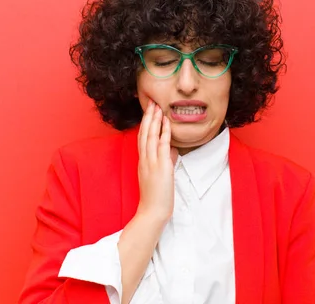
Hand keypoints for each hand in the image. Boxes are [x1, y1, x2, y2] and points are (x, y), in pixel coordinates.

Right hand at [136, 100, 177, 223]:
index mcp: (143, 161)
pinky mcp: (161, 167)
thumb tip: (172, 149)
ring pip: (151, 137)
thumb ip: (165, 160)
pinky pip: (162, 146)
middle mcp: (145, 160)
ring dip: (154, 120)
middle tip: (152, 102)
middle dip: (148, 117)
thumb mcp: (160, 175)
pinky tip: (166, 122)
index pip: (142, 138)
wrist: (152, 212)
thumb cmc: (156, 196)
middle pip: (144, 133)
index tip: (149, 111)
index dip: (145, 123)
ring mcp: (151, 163)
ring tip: (157, 107)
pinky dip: (164, 132)